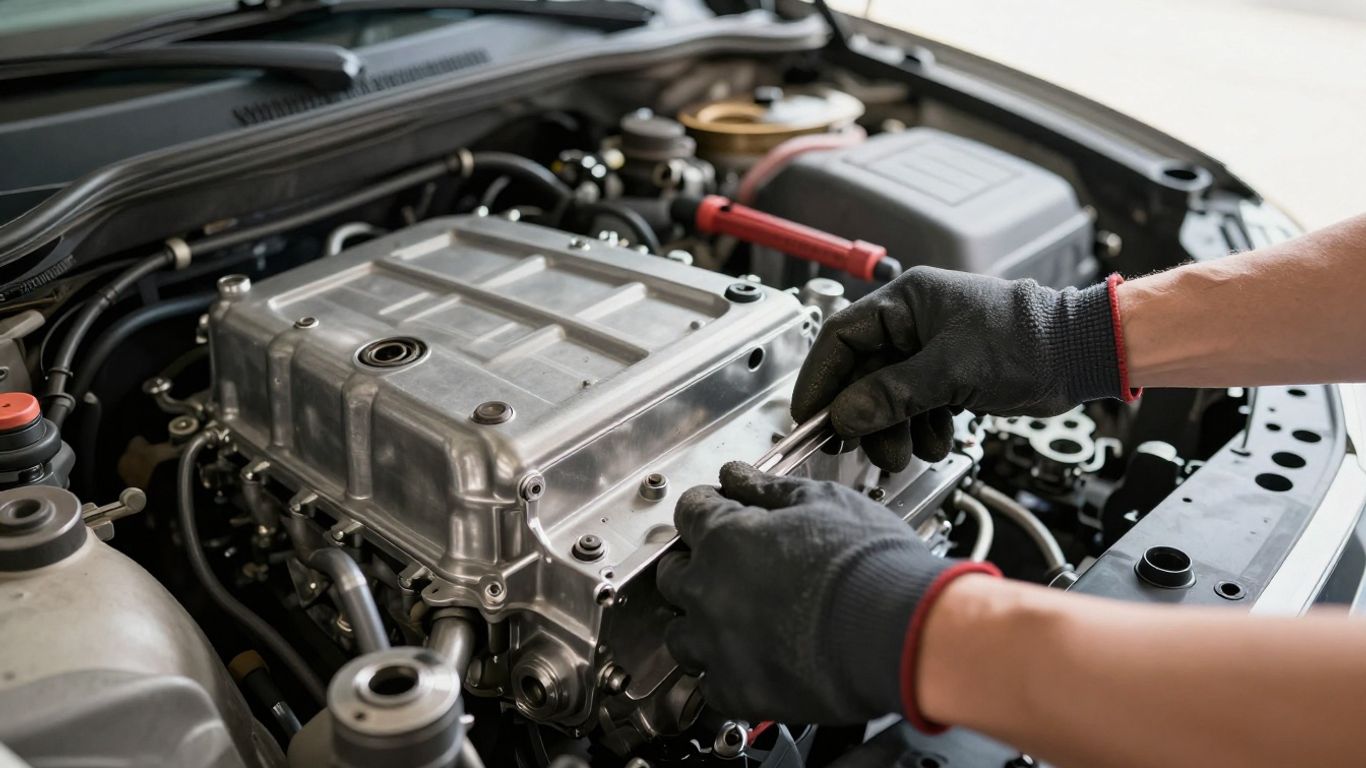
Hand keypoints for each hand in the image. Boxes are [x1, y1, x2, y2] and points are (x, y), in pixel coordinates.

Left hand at [656, 462, 992, 725]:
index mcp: (725, 536)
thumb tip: (737, 475)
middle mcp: (707, 589)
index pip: (688, 512)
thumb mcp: (823, 501)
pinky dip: (723, 674)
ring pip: (679, 633)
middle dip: (694, 565)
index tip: (720, 513)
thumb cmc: (868, 562)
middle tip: (728, 567)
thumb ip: (769, 489)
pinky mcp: (736, 690)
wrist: (896, 628)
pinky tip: (749, 663)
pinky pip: (709, 685)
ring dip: (698, 624)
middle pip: (672, 574)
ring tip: (731, 622)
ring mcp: (716, 643)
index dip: (707, 509)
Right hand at [792, 267, 1126, 471]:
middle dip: (863, 414)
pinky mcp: (949, 375)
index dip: (820, 379)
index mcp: (905, 301)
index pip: (840, 337)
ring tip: (904, 451)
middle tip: (860, 445)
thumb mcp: (952, 371)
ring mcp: (930, 350)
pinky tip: (938, 439)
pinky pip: (915, 405)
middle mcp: (913, 322)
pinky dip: (920, 428)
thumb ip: (893, 395)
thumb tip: (845, 416)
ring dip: (893, 428)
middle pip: (862, 373)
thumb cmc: (1030, 341)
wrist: (1083, 354)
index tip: (810, 417)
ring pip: (888, 395)